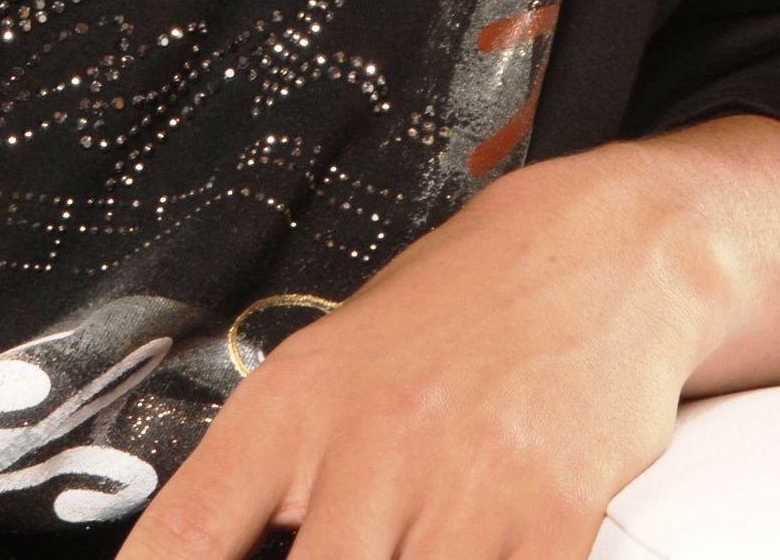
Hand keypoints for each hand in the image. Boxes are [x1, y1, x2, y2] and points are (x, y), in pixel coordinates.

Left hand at [119, 139, 722, 559]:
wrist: (590, 249)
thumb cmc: (456, 307)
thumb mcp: (337, 363)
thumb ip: (283, 470)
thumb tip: (222, 548)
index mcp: (293, 405)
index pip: (189, 531)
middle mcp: (367, 444)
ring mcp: (459, 484)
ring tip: (402, 554)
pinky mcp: (552, 516)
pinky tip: (476, 556)